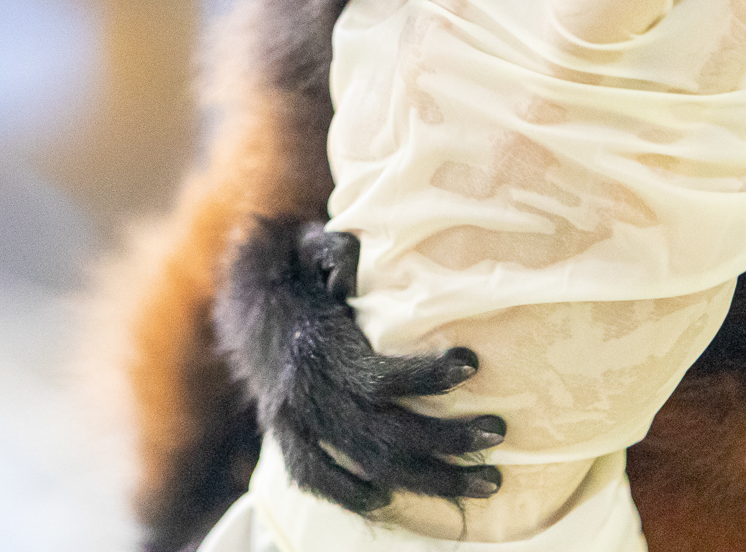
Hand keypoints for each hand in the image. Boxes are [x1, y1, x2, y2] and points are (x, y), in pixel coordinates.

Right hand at [213, 216, 504, 512]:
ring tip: (487, 482)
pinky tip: (390, 501)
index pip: (377, 377)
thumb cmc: (301, 269)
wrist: (246, 298)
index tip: (472, 365)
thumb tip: (352, 263)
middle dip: (448, 440)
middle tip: (498, 434)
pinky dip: (350, 496)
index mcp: (318, 345)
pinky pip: (314, 478)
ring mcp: (294, 420)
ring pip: (368, 464)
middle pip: (385, 433)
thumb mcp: (312, 245)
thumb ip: (335, 250)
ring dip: (430, 479)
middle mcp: (306, 390)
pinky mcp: (284, 436)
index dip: (426, 377)